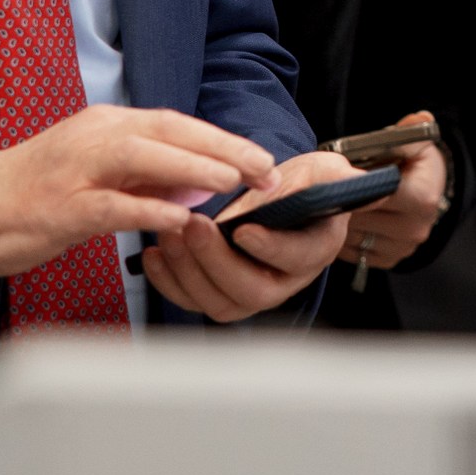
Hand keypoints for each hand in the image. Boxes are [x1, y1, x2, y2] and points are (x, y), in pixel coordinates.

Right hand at [0, 105, 277, 278]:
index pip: (175, 123)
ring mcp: (73, 169)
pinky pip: (111, 205)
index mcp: (104, 125)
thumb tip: (198, 183)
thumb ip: (144, 177)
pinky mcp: (57, 207)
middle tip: (266, 169)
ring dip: (193, 167)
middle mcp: (92, 136)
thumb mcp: (94, 176)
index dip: (222, 139)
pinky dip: (149, 209)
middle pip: (169, 131)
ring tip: (233, 182)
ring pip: (143, 157)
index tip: (262, 158)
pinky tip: (181, 219)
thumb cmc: (30, 196)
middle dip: (223, 148)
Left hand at [144, 148, 360, 322]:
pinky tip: (155, 253)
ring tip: (171, 233)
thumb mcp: (320, 172)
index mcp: (315, 249)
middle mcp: (284, 281)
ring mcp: (251, 291)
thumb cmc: (307, 186)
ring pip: (219, 302)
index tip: (244, 230)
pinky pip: (194, 300)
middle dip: (217, 260)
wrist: (291, 198)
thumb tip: (278, 193)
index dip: (270, 248)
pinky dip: (169, 281)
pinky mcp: (221, 292)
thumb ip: (311, 180)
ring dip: (188, 270)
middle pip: (252, 290)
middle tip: (195, 225)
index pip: (297, 257)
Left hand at [337, 112, 449, 271]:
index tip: (334, 172)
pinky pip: (351, 250)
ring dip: (335, 219)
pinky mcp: (388, 260)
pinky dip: (339, 237)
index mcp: (422, 198)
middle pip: (358, 215)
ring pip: (351, 235)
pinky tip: (336, 219)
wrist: (427, 190)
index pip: (374, 191)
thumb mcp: (416, 142)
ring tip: (326, 201)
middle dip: (339, 199)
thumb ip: (412, 131)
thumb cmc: (415, 162)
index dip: (351, 181)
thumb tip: (421, 119)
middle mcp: (414, 229)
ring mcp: (401, 249)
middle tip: (321, 185)